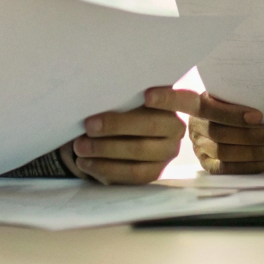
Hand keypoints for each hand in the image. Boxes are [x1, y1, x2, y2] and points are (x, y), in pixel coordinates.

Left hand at [59, 86, 196, 184]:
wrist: (125, 137)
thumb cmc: (124, 110)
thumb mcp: (130, 99)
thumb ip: (126, 96)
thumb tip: (105, 89)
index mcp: (175, 104)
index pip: (182, 99)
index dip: (166, 98)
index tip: (146, 96)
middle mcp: (176, 129)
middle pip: (150, 126)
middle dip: (116, 125)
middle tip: (88, 125)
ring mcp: (167, 154)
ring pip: (138, 151)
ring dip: (105, 149)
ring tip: (80, 146)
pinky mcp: (154, 173)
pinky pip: (130, 174)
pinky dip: (105, 168)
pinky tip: (86, 163)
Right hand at [186, 93, 263, 173]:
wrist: (225, 115)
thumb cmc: (235, 103)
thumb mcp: (234, 94)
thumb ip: (244, 98)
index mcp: (197, 104)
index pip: (208, 108)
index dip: (233, 114)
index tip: (259, 116)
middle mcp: (195, 128)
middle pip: (220, 135)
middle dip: (253, 136)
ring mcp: (200, 148)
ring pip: (224, 154)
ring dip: (256, 153)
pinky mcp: (208, 164)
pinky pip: (228, 169)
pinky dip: (251, 165)